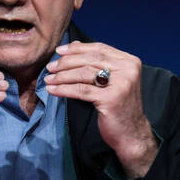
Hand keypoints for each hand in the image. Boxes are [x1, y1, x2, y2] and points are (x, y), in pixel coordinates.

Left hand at [44, 41, 157, 177]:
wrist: (131, 133)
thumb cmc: (119, 107)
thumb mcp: (111, 81)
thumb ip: (97, 63)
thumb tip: (74, 45)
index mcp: (129, 62)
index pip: (99, 48)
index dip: (77, 48)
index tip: (59, 51)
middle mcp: (128, 70)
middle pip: (90, 59)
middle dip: (66, 62)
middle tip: (50, 66)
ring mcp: (121, 84)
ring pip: (84, 74)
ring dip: (62, 76)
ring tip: (48, 79)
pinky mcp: (111, 99)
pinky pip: (82, 90)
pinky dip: (64, 89)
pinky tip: (53, 90)